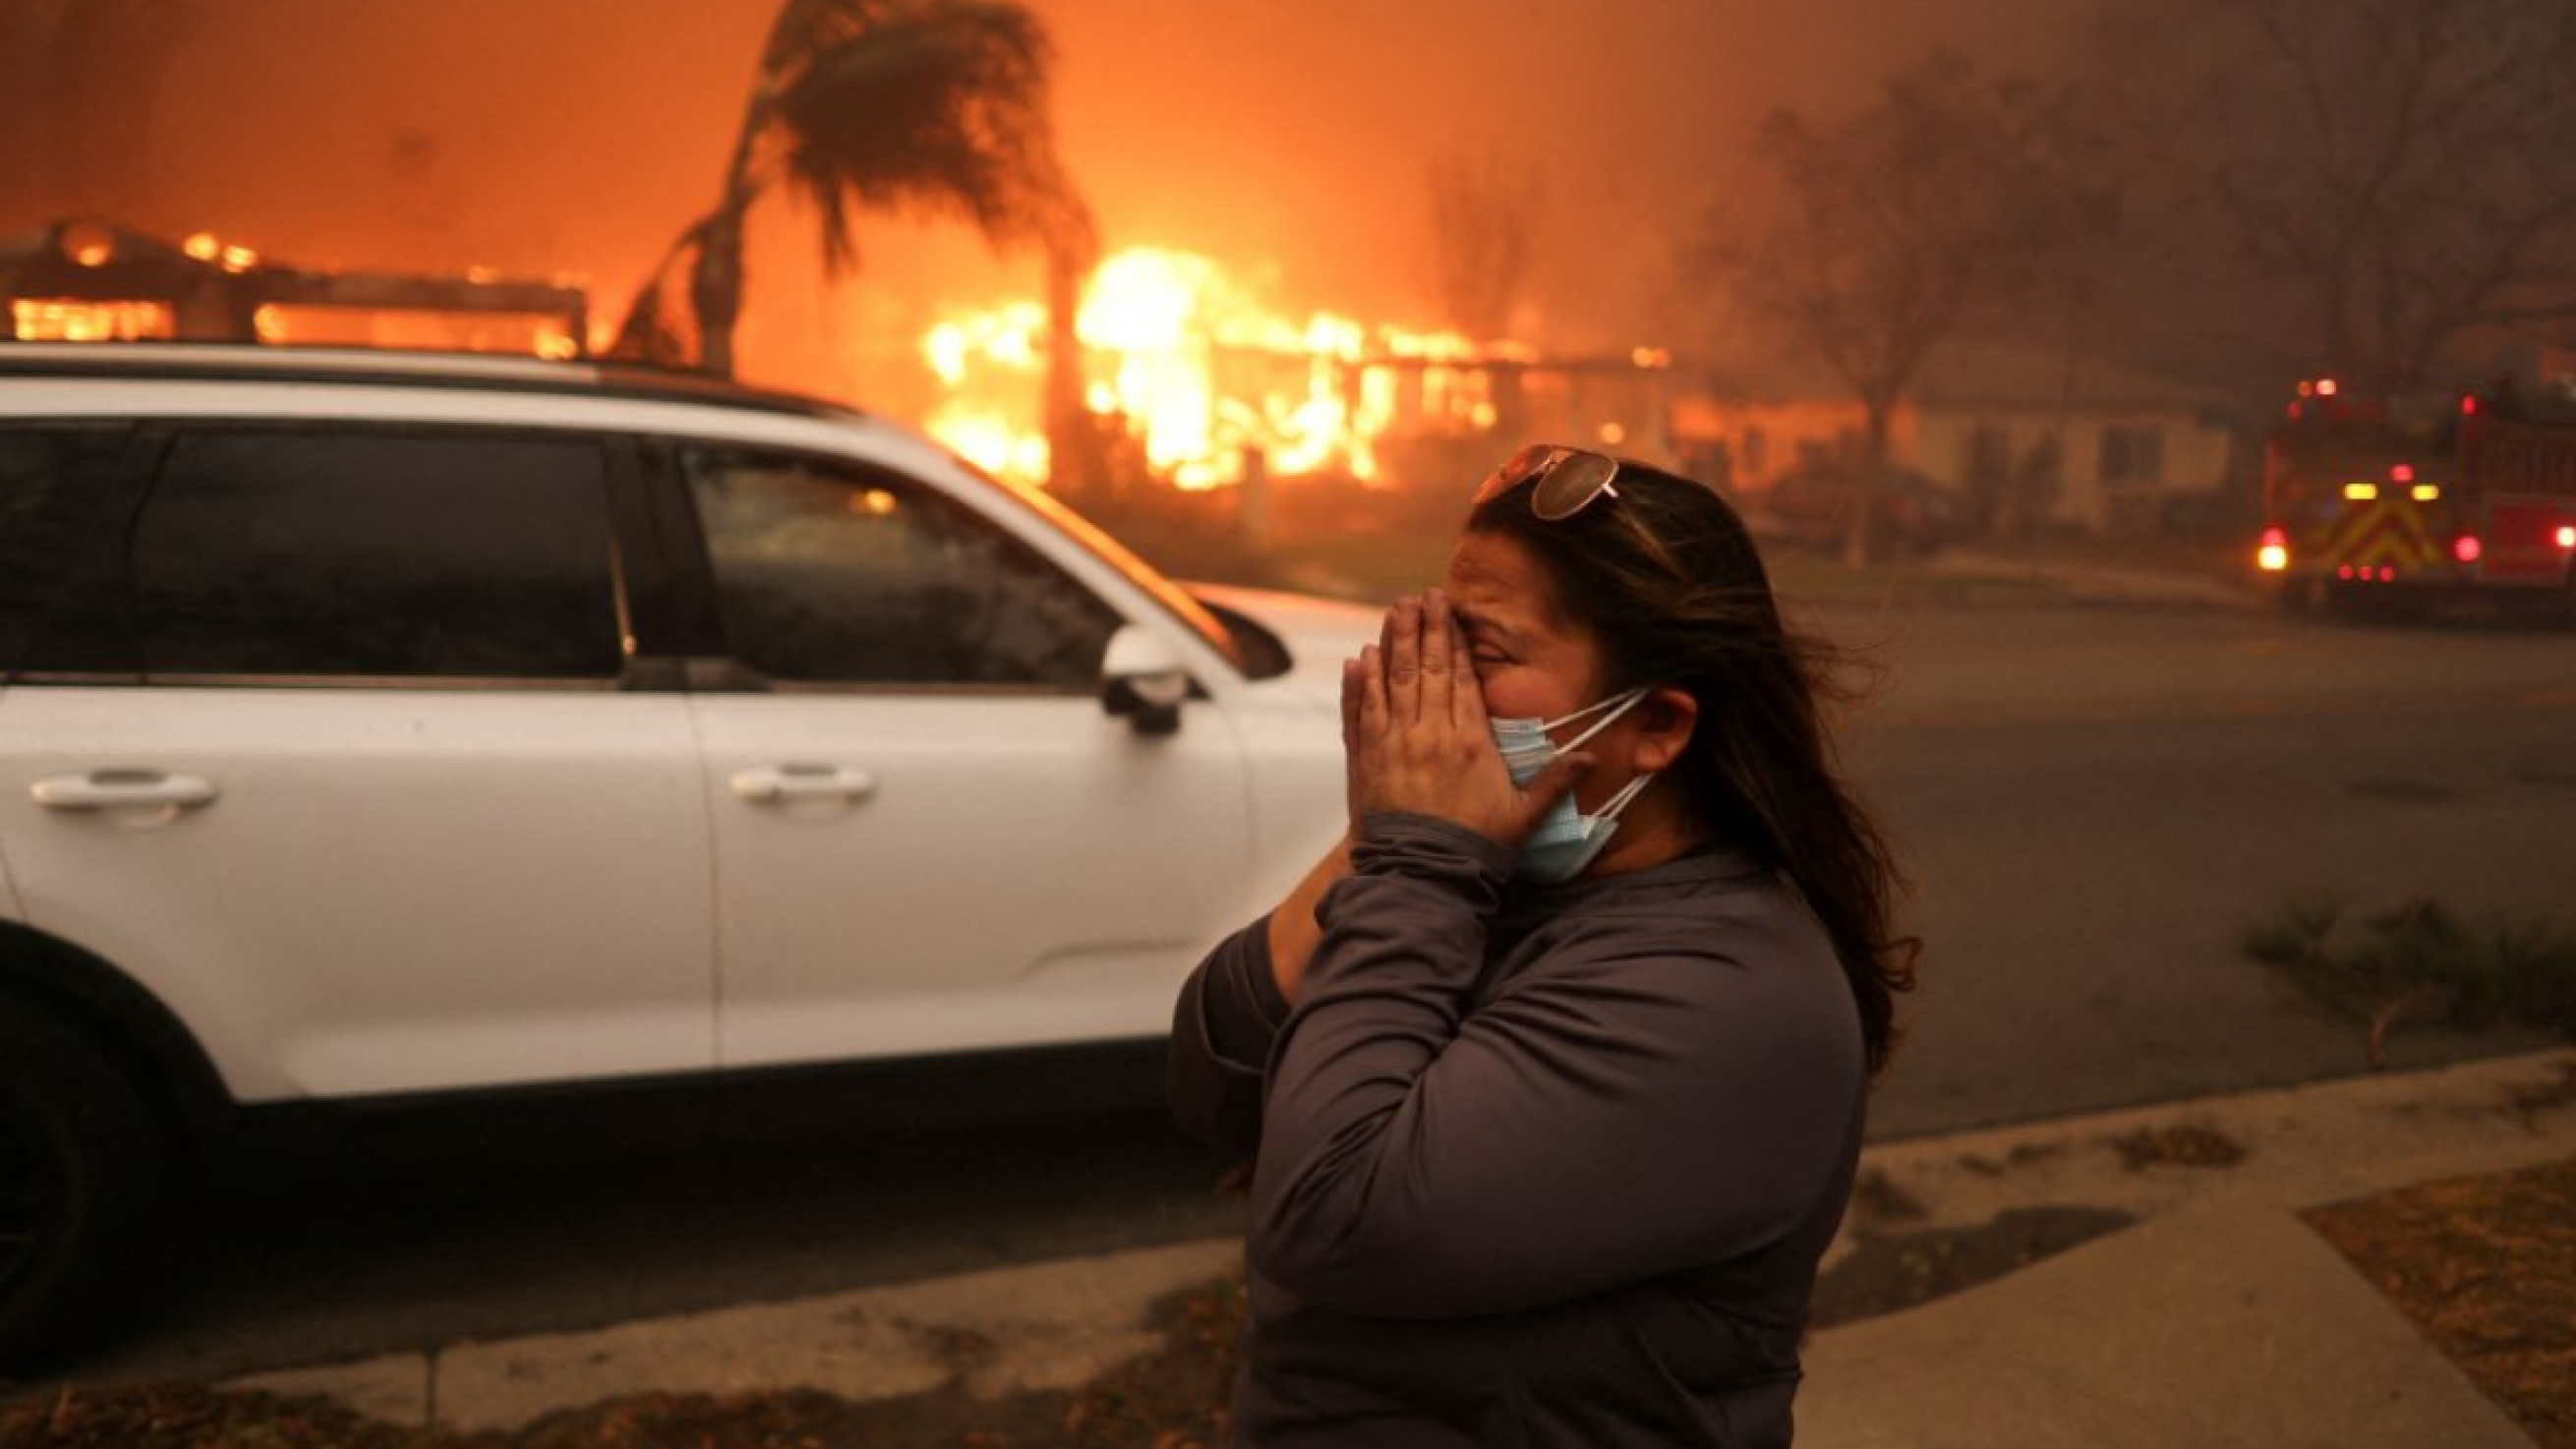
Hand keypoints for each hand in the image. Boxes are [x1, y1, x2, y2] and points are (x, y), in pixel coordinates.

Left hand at [1341, 590, 1590, 847]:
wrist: (1422, 876)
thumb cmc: (1476, 848)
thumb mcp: (1523, 816)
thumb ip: (1556, 781)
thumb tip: (1595, 756)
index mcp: (1470, 741)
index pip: (1461, 679)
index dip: (1455, 642)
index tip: (1451, 612)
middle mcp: (1429, 734)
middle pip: (1426, 669)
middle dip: (1425, 628)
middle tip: (1422, 595)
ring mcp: (1393, 744)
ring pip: (1392, 682)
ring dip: (1392, 643)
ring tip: (1394, 611)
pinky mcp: (1366, 760)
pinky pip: (1360, 713)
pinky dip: (1358, 684)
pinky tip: (1359, 659)